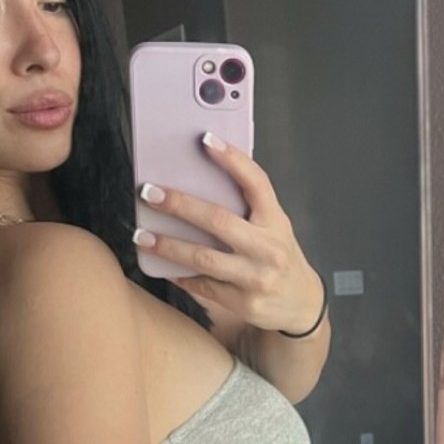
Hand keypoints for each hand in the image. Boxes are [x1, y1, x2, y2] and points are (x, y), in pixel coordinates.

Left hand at [135, 135, 324, 334]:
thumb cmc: (279, 257)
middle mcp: (269, 248)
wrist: (302, 304)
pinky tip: (163, 266)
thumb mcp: (274, 227)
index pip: (256, 183)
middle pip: (219, 220)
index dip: (232, 160)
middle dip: (180, 205)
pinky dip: (181, 275)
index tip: (205, 140)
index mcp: (276, 221)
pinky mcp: (244, 303)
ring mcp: (257, 277)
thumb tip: (201, 180)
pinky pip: (204, 286)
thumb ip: (248, 208)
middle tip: (149, 193)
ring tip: (142, 235)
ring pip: (204, 257)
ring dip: (168, 245)